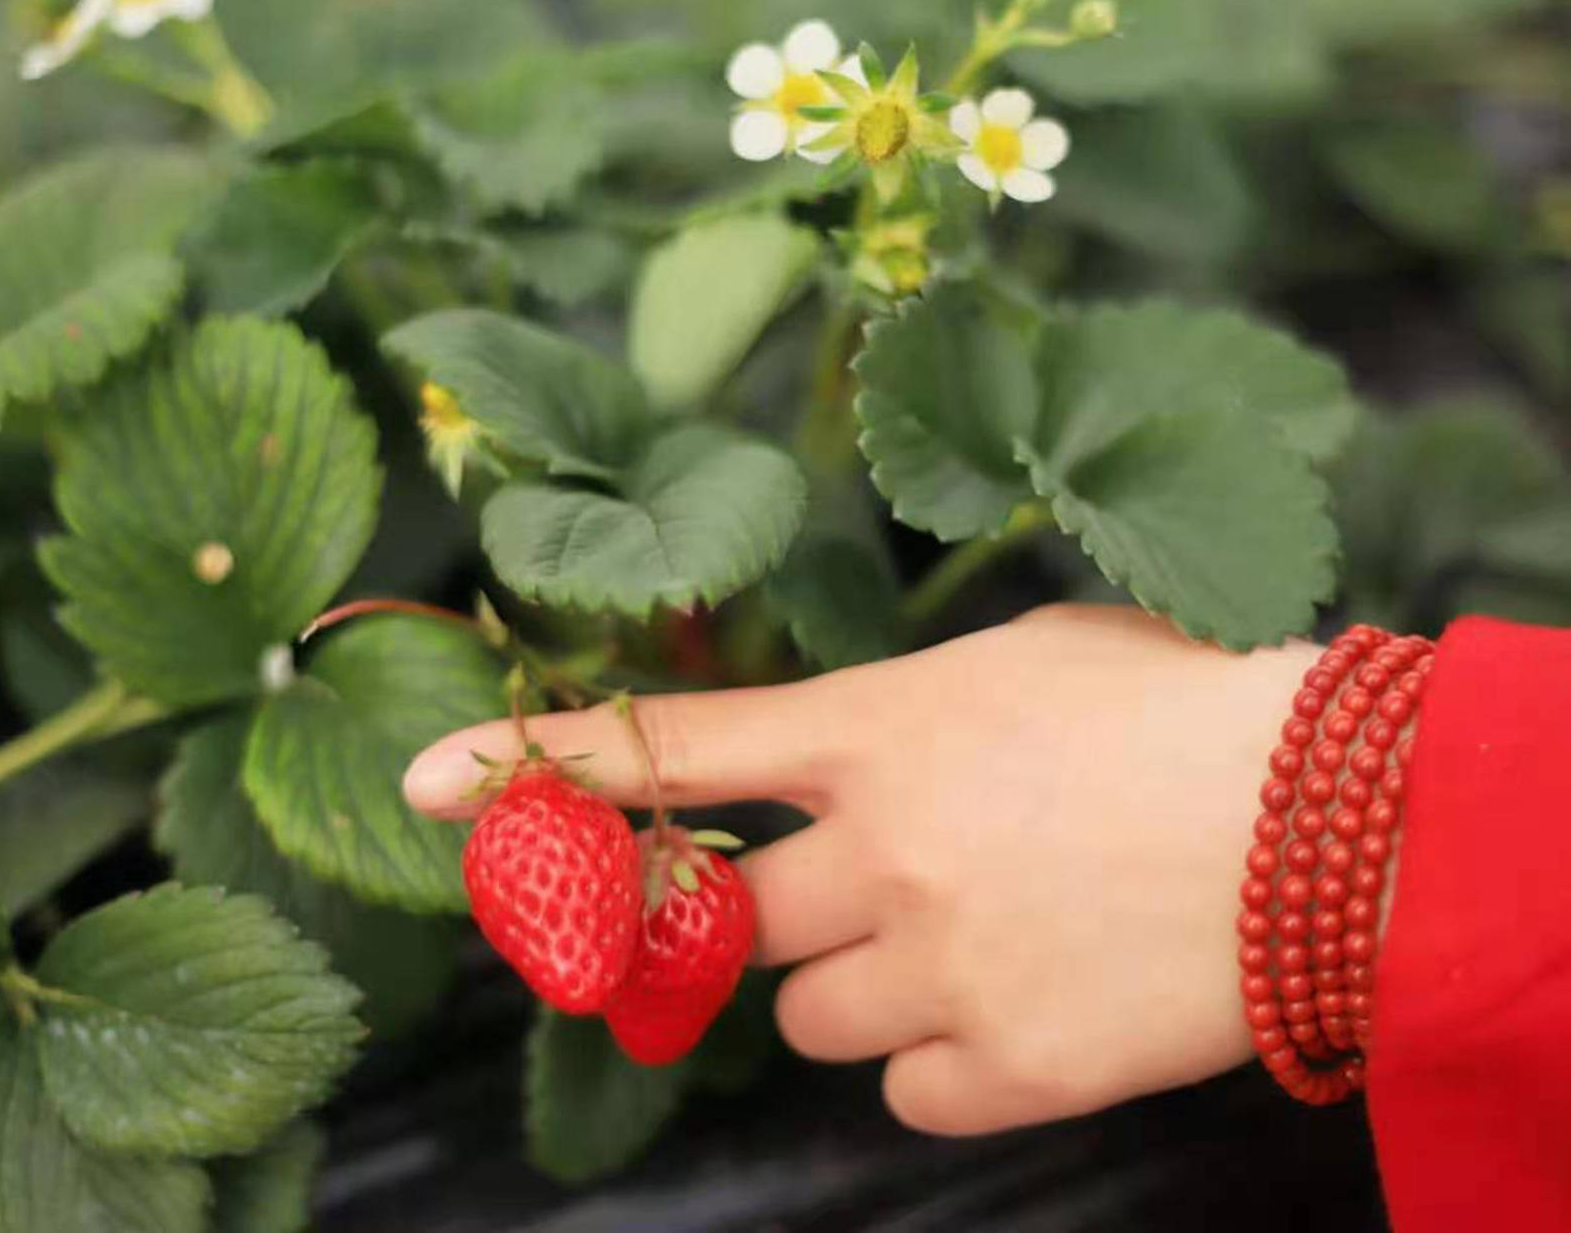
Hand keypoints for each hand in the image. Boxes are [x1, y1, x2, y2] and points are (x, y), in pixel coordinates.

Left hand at [404, 604, 1319, 1136]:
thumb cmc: (1174, 713)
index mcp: (875, 728)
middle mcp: (877, 850)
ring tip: (976, 938)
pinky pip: (904, 1088)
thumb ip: (897, 712)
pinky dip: (941, 1056)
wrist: (1325, 827)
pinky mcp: (1001, 1066)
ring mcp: (932, 964)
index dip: (536, 762)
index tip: (426, 782)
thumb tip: (833, 762)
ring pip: (810, 1013)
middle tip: (870, 884)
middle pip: (726, 919)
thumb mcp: (1017, 663)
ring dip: (863, 983)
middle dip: (769, 912)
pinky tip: (1021, 1001)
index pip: (666, 747)